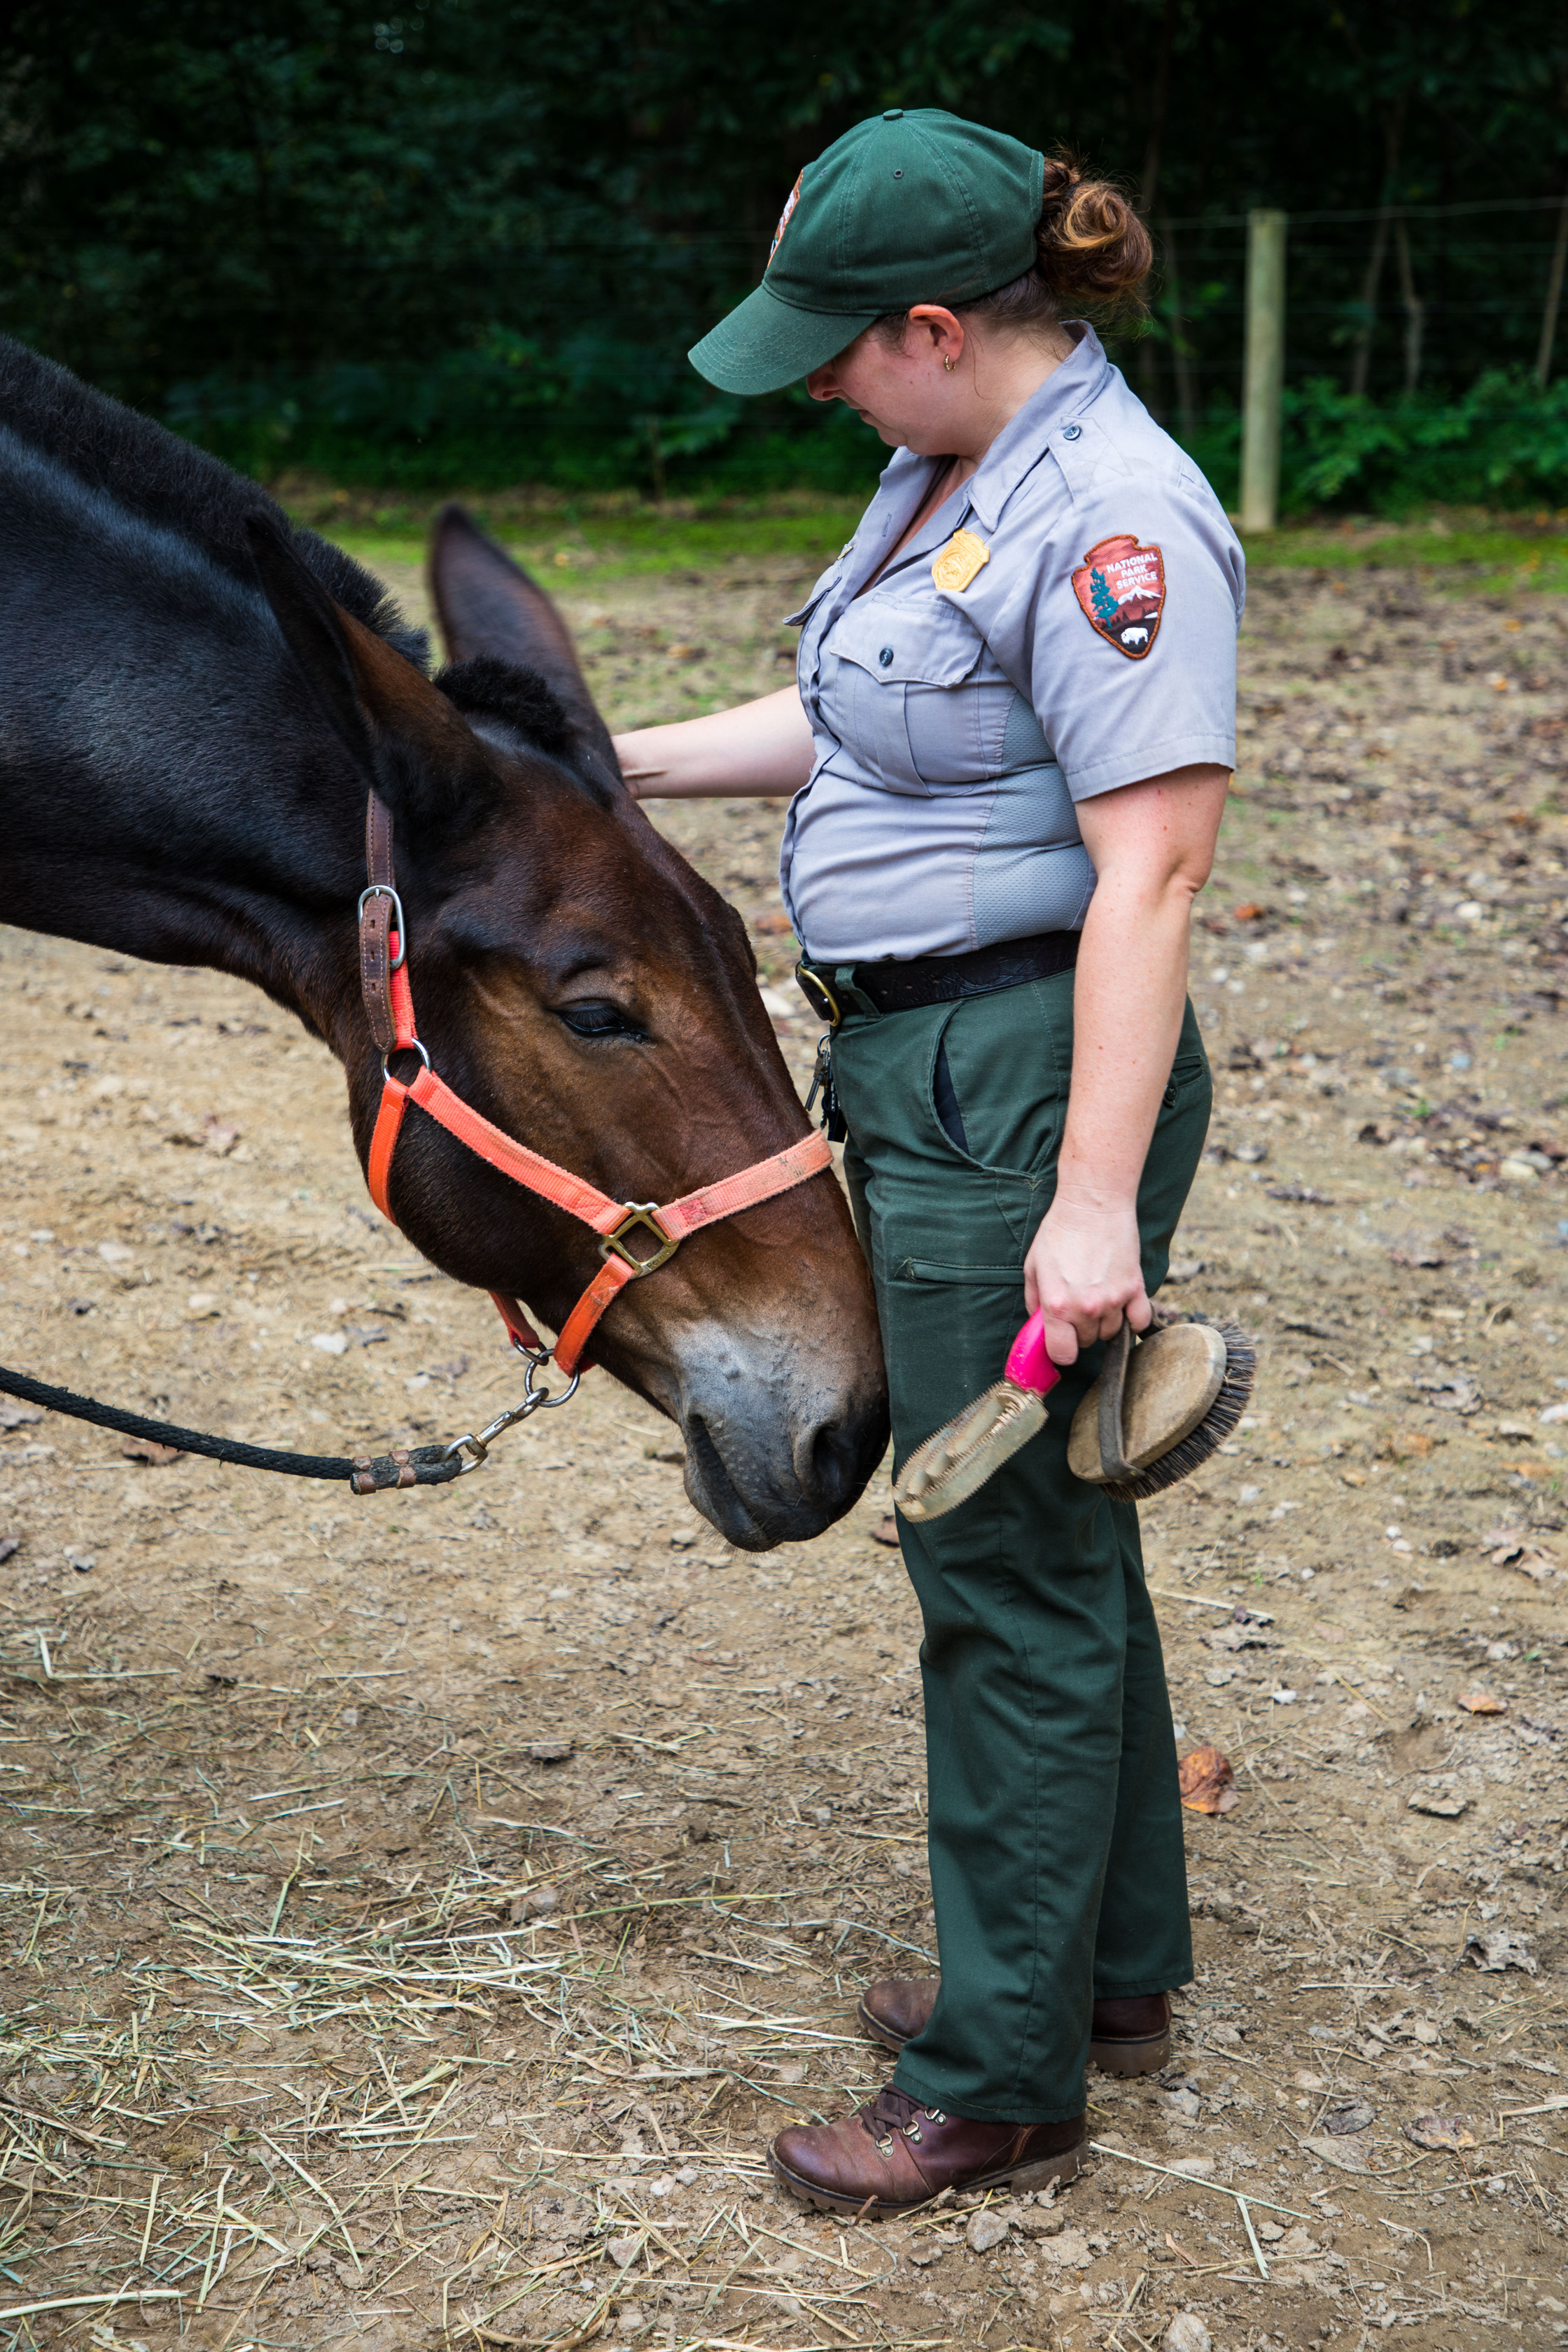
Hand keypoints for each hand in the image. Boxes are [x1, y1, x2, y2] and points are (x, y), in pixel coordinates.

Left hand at [1022, 1191, 1150, 1367]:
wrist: (1092, 1205)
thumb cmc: (1059, 1232)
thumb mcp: (1033, 1267)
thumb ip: (1034, 1302)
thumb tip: (1039, 1326)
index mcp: (1057, 1305)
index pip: (1063, 1354)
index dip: (1060, 1351)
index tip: (1061, 1341)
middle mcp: (1087, 1307)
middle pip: (1087, 1342)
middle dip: (1079, 1330)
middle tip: (1076, 1305)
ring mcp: (1114, 1300)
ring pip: (1111, 1333)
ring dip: (1103, 1322)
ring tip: (1096, 1296)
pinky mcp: (1135, 1288)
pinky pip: (1140, 1321)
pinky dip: (1132, 1319)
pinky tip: (1121, 1306)